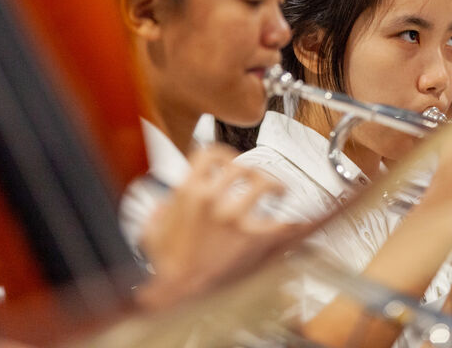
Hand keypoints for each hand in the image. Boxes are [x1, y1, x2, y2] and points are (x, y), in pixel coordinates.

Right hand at [137, 144, 306, 308]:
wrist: (179, 297)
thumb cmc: (166, 268)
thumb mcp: (151, 234)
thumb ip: (157, 214)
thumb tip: (162, 205)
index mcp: (187, 193)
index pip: (210, 154)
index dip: (224, 154)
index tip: (231, 161)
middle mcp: (211, 200)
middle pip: (242, 167)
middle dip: (253, 171)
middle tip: (259, 178)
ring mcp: (233, 218)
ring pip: (264, 183)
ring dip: (276, 185)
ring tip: (281, 190)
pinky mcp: (251, 238)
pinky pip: (281, 220)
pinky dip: (294, 219)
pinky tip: (299, 219)